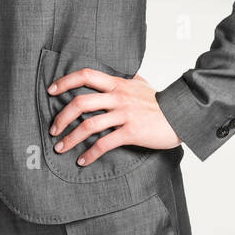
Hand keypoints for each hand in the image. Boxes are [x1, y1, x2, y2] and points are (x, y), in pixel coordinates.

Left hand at [46, 68, 180, 165]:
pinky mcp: (131, 132)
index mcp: (119, 84)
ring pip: (89, 125)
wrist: (182, 115)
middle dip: (62, 117)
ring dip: (70, 138)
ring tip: (61, 148)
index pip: (87, 75)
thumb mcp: (144, 85)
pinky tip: (83, 160)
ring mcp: (125, 115)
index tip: (51, 90)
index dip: (66, 81)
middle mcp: (119, 97)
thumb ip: (131, 79)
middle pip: (81, 102)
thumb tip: (126, 73)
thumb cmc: (163, 102)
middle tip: (53, 129)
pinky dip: (90, 154)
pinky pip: (104, 144)